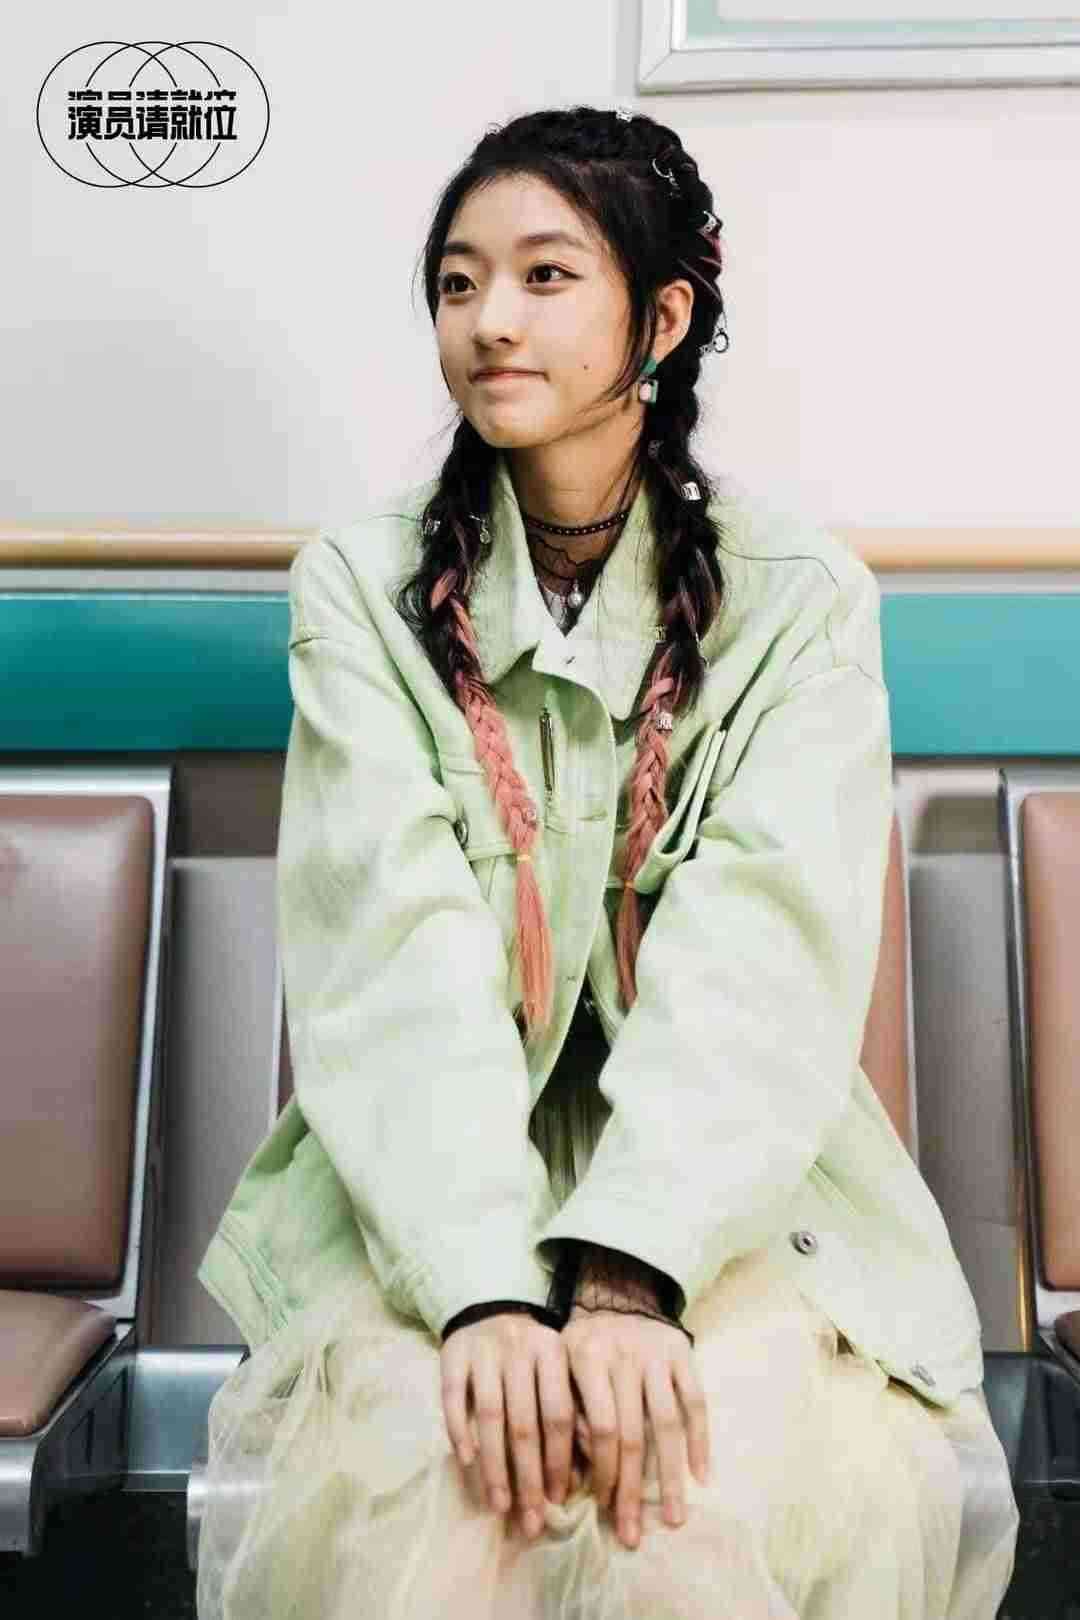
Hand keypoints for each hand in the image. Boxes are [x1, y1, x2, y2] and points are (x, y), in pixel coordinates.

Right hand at [439, 1312, 575, 1537]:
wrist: (489, 1307)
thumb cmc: (530, 1356)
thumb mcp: (558, 1371)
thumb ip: (571, 1414)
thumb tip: (582, 1476)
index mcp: (554, 1352)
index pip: (559, 1414)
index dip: (559, 1460)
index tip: (558, 1501)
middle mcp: (521, 1348)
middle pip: (524, 1422)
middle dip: (527, 1477)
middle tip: (530, 1520)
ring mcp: (485, 1349)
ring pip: (489, 1415)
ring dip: (494, 1466)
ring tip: (500, 1505)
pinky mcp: (453, 1353)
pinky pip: (454, 1397)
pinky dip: (460, 1430)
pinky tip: (467, 1462)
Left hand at [562, 1307, 709, 1550]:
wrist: (616, 1291)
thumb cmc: (582, 1343)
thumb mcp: (560, 1367)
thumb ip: (568, 1413)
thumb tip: (573, 1478)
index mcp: (585, 1355)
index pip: (597, 1428)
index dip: (601, 1472)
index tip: (601, 1510)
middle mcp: (623, 1353)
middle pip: (631, 1435)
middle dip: (630, 1490)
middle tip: (632, 1535)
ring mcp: (657, 1352)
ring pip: (667, 1426)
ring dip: (669, 1478)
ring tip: (673, 1519)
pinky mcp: (684, 1352)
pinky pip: (695, 1403)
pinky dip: (700, 1441)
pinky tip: (700, 1477)